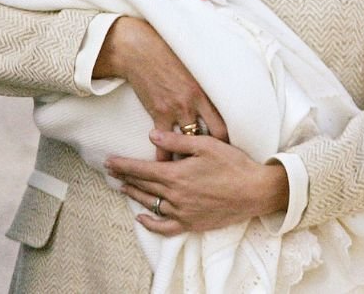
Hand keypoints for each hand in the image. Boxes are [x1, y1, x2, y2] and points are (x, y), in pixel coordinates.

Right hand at [93, 16, 228, 158]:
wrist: (140, 51)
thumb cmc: (166, 56)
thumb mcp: (191, 69)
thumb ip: (203, 86)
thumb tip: (217, 96)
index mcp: (204, 91)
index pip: (224, 121)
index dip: (228, 139)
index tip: (229, 150)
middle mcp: (193, 103)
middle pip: (212, 136)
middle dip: (215, 152)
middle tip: (217, 165)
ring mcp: (175, 110)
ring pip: (189, 143)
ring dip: (191, 157)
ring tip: (194, 171)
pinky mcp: (158, 113)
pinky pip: (164, 143)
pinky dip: (165, 156)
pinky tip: (166, 167)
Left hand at [107, 129, 289, 234]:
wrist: (255, 191)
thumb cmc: (233, 164)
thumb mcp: (206, 145)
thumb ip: (177, 142)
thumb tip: (151, 135)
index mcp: (177, 175)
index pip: (141, 169)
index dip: (123, 165)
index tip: (109, 161)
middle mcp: (176, 196)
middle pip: (143, 186)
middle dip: (125, 177)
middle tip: (111, 171)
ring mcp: (183, 212)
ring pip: (151, 204)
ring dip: (135, 195)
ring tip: (123, 187)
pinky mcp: (192, 224)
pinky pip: (165, 228)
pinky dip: (150, 223)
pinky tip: (141, 217)